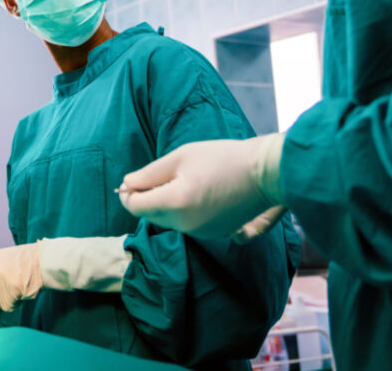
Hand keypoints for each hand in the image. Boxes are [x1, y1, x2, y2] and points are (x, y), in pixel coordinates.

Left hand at [118, 134, 284, 237]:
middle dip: (146, 197)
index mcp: (174, 203)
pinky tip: (196, 190)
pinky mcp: (214, 234)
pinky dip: (182, 210)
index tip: (131, 180)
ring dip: (164, 203)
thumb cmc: (221, 158)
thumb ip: (149, 174)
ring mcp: (201, 233)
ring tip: (181, 179)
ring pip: (168, 220)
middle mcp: (186, 225)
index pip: (135, 206)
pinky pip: (186, 223)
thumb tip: (126, 185)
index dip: (127, 193)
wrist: (264, 173)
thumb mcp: (179, 157)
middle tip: (156, 175)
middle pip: (150, 214)